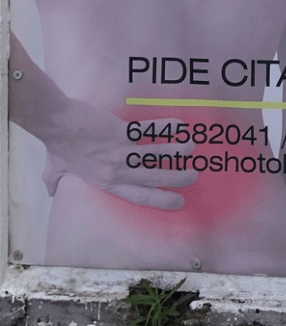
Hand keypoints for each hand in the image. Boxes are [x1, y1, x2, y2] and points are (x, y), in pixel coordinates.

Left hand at [41, 103, 196, 208]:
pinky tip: (181, 125)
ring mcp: (121, 151)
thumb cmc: (56, 146)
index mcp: (105, 183)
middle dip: (177, 179)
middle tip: (192, 176)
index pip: (139, 196)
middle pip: (154, 178)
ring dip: (177, 152)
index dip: (161, 200)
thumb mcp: (55, 170)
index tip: (178, 202)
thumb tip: (53, 192)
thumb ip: (57, 182)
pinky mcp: (122, 132)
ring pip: (156, 155)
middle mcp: (117, 171)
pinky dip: (167, 127)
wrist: (56, 123)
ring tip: (191, 148)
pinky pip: (150, 130)